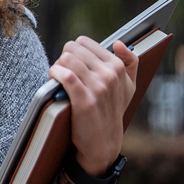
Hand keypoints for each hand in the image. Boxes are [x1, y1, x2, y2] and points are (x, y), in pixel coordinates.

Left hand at [49, 36, 138, 175]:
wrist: (103, 141)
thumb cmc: (112, 110)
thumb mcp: (129, 87)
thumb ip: (129, 62)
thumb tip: (119, 43)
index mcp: (118, 67)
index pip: (84, 42)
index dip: (73, 51)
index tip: (72, 64)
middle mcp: (110, 75)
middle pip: (72, 48)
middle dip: (64, 58)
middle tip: (63, 71)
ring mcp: (99, 87)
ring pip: (66, 59)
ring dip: (57, 66)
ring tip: (58, 77)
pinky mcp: (85, 100)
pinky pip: (65, 75)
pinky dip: (55, 74)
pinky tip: (54, 79)